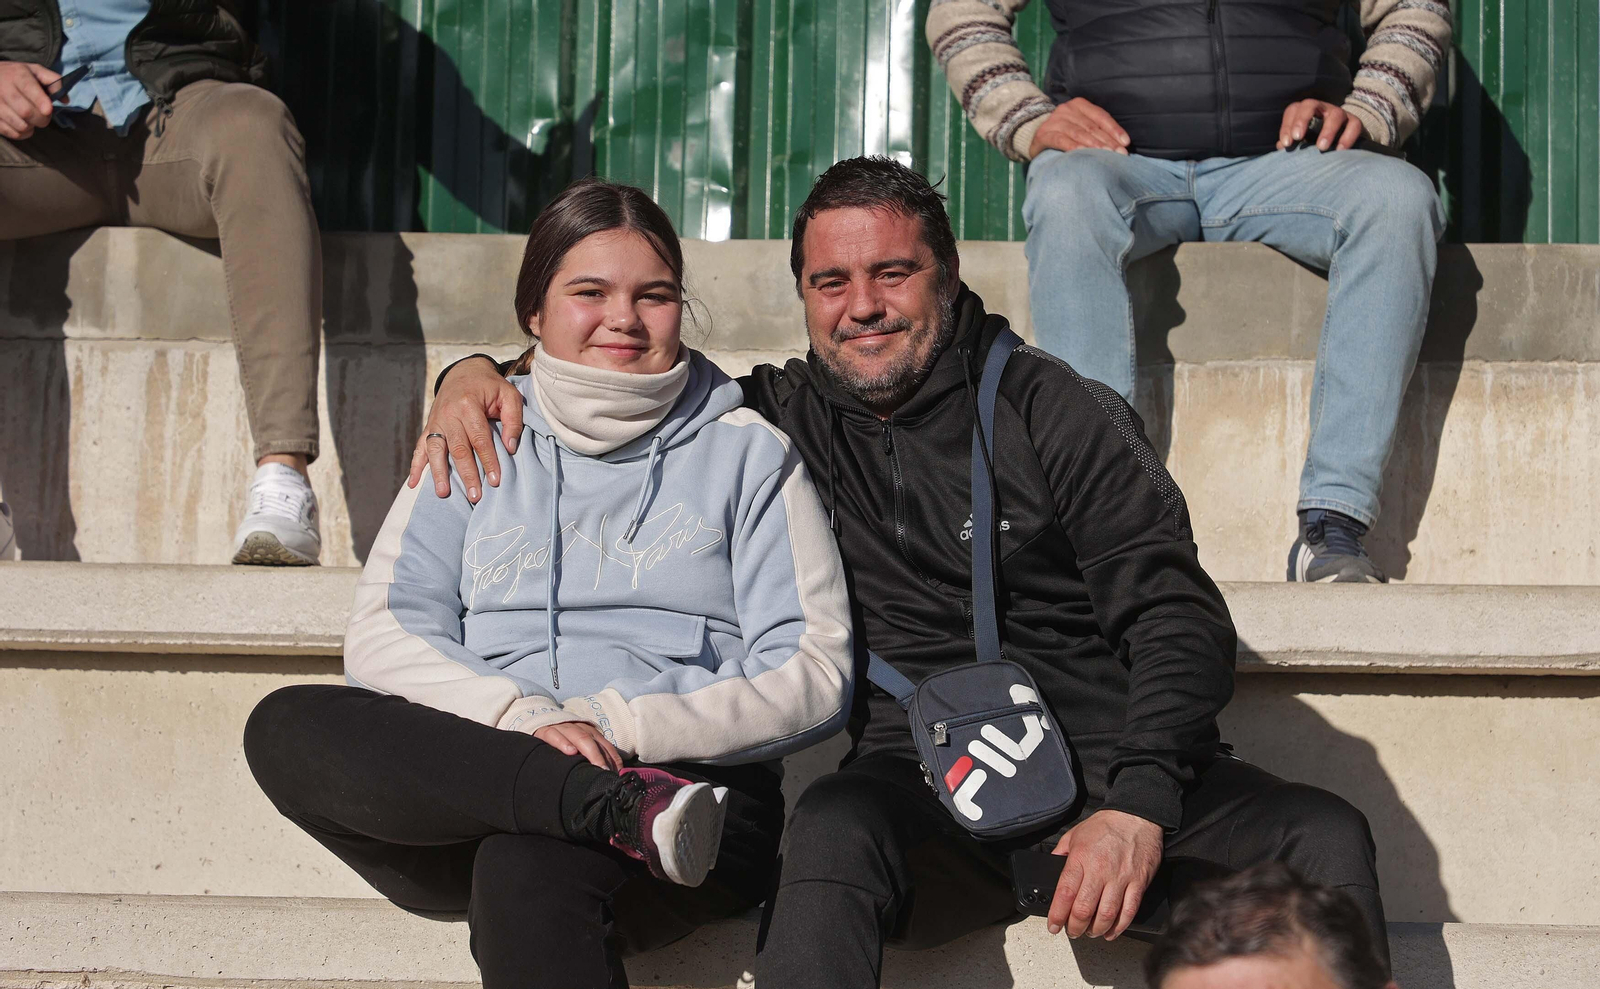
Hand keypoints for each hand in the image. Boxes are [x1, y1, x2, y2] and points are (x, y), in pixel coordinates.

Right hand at [0, 62, 59, 139]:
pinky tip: (23, 126)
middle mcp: (3, 88)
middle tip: (44, 117)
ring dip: (31, 127)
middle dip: (42, 119)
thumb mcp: (35, 71)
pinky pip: (10, 132)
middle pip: (26, 111)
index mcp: (17, 75)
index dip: (40, 101)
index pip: (28, 88)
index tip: (48, 110)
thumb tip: (65, 100)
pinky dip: (22, 134)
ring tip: (31, 120)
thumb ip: (53, 81)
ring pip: (19, 124)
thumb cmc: (17, 76)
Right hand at [407, 356, 523, 502]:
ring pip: (436, 449)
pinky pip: (420, 447)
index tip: (495, 480)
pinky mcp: (429, 426)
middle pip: (458, 448)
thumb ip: (513, 419)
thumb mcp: (508, 394)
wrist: (463, 372)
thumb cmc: (489, 386)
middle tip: (475, 496)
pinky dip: (416, 466)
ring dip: (439, 473)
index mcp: (468, 405)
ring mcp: (436, 421)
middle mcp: (449, 414)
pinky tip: (414, 483)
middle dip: (467, 474)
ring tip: (443, 493)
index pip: (480, 438)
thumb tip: (510, 447)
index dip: (488, 460)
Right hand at [534, 721, 623, 771]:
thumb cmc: (560, 743)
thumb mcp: (576, 749)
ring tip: (596, 765)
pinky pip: (555, 735)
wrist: (536, 725)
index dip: (612, 759)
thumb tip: (604, 776)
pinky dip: (564, 743)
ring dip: (589, 751)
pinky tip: (570, 752)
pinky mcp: (546, 731)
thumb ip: (588, 759)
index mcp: (589, 733)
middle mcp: (578, 728)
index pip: (605, 745)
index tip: (616, 773)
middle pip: (594, 742)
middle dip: (602, 758)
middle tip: (606, 773)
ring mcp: (563, 728)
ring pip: (579, 737)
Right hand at [1028, 97, 1130, 158]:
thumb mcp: (1081, 125)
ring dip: (1094, 145)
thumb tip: (1121, 144)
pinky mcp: (1044, 134)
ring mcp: (1055, 121)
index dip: (1114, 130)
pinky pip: (1062, 140)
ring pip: (1079, 132)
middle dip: (1108, 141)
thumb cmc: (1064, 132)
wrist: (1032, 134)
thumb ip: (1097, 130)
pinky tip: (1083, 154)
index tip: (1126, 143)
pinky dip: (1073, 147)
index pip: (1101, 116)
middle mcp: (1067, 109)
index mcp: (1079, 105)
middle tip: (1119, 154)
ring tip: (1106, 155)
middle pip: (1092, 126)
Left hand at [1047, 809, 1163, 940]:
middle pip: (1084, 909)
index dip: (1057, 915)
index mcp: (1081, 858)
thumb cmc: (1106, 825)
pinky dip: (1119, 927)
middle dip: (1075, 927)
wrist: (1137, 816)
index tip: (1053, 926)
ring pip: (1106, 915)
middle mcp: (1100, 870)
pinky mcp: (1138, 883)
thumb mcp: (1074, 834)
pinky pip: (1128, 911)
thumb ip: (1061, 853)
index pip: (1064, 893)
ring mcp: (1121, 878)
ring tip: (1089, 932)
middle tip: (1071, 931)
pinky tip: (1110, 932)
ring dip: (1095, 930)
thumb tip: (1050, 867)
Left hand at [1278, 99, 1363, 151]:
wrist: (1343, 137)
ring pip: (1335, 115)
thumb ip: (1291, 142)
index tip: (1286, 143)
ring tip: (1321, 147)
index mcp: (1305, 111)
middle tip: (1298, 137)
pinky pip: (1353, 126)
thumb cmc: (1315, 139)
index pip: (1293, 110)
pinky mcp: (1354, 121)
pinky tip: (1340, 151)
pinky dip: (1347, 138)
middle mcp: (1322, 108)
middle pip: (1310, 105)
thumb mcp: (1303, 139)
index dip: (1287, 125)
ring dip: (1328, 131)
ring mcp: (1339, 113)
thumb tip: (1281, 146)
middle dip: (1302, 120)